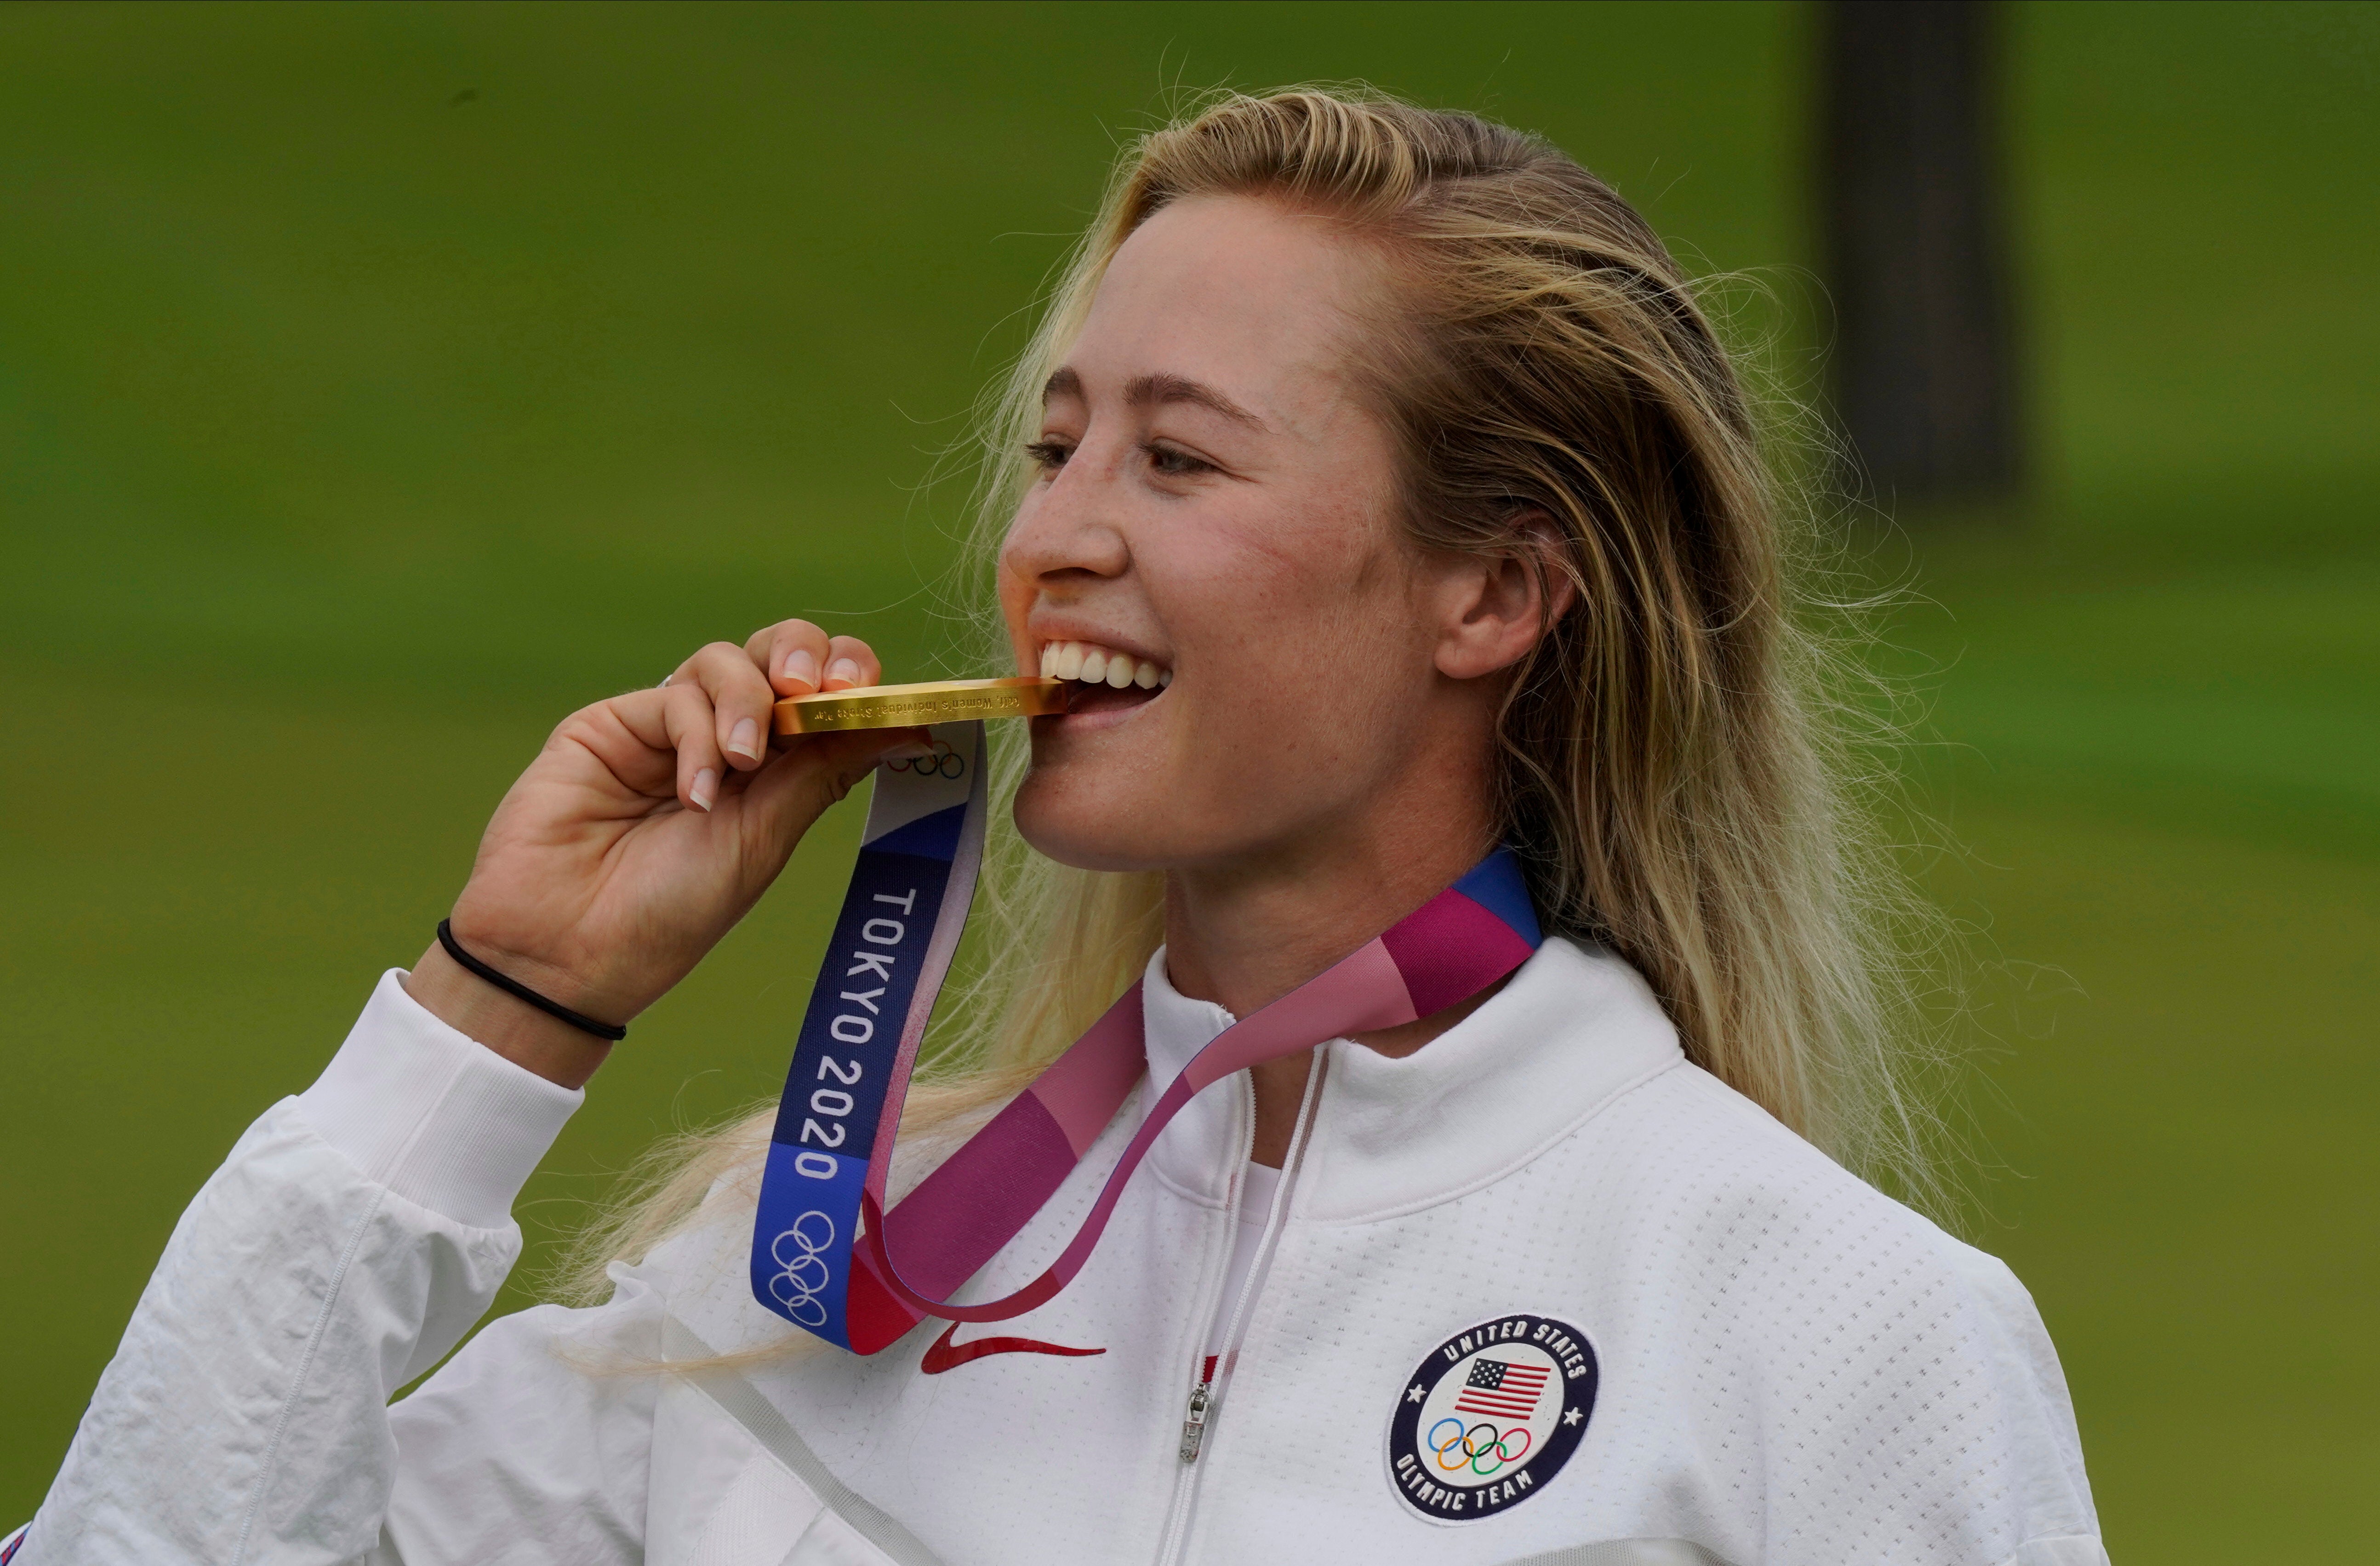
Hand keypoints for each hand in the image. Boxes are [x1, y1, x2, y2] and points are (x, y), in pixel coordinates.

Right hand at [405, 621, 925, 1085]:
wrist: (569, 953)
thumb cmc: (668, 915)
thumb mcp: (764, 841)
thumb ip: (822, 773)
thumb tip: (908, 726)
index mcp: (773, 773)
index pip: (824, 698)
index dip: (852, 681)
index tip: (869, 699)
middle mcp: (723, 740)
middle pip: (779, 654)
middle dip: (806, 656)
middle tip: (813, 691)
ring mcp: (666, 729)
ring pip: (727, 660)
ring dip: (749, 700)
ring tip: (742, 765)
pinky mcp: (612, 724)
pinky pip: (675, 695)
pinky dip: (697, 735)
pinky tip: (694, 792)